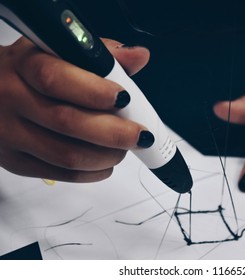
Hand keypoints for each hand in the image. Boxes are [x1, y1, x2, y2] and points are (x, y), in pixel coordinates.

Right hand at [0, 37, 149, 181]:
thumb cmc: (29, 73)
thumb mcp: (57, 52)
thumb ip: (101, 54)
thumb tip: (138, 57)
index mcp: (23, 65)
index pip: (56, 78)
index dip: (95, 91)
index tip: (125, 98)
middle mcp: (11, 99)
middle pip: (68, 122)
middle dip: (114, 133)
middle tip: (139, 134)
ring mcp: (10, 135)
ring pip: (68, 156)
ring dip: (107, 155)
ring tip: (124, 147)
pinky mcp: (16, 162)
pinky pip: (62, 174)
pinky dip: (94, 171)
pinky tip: (105, 161)